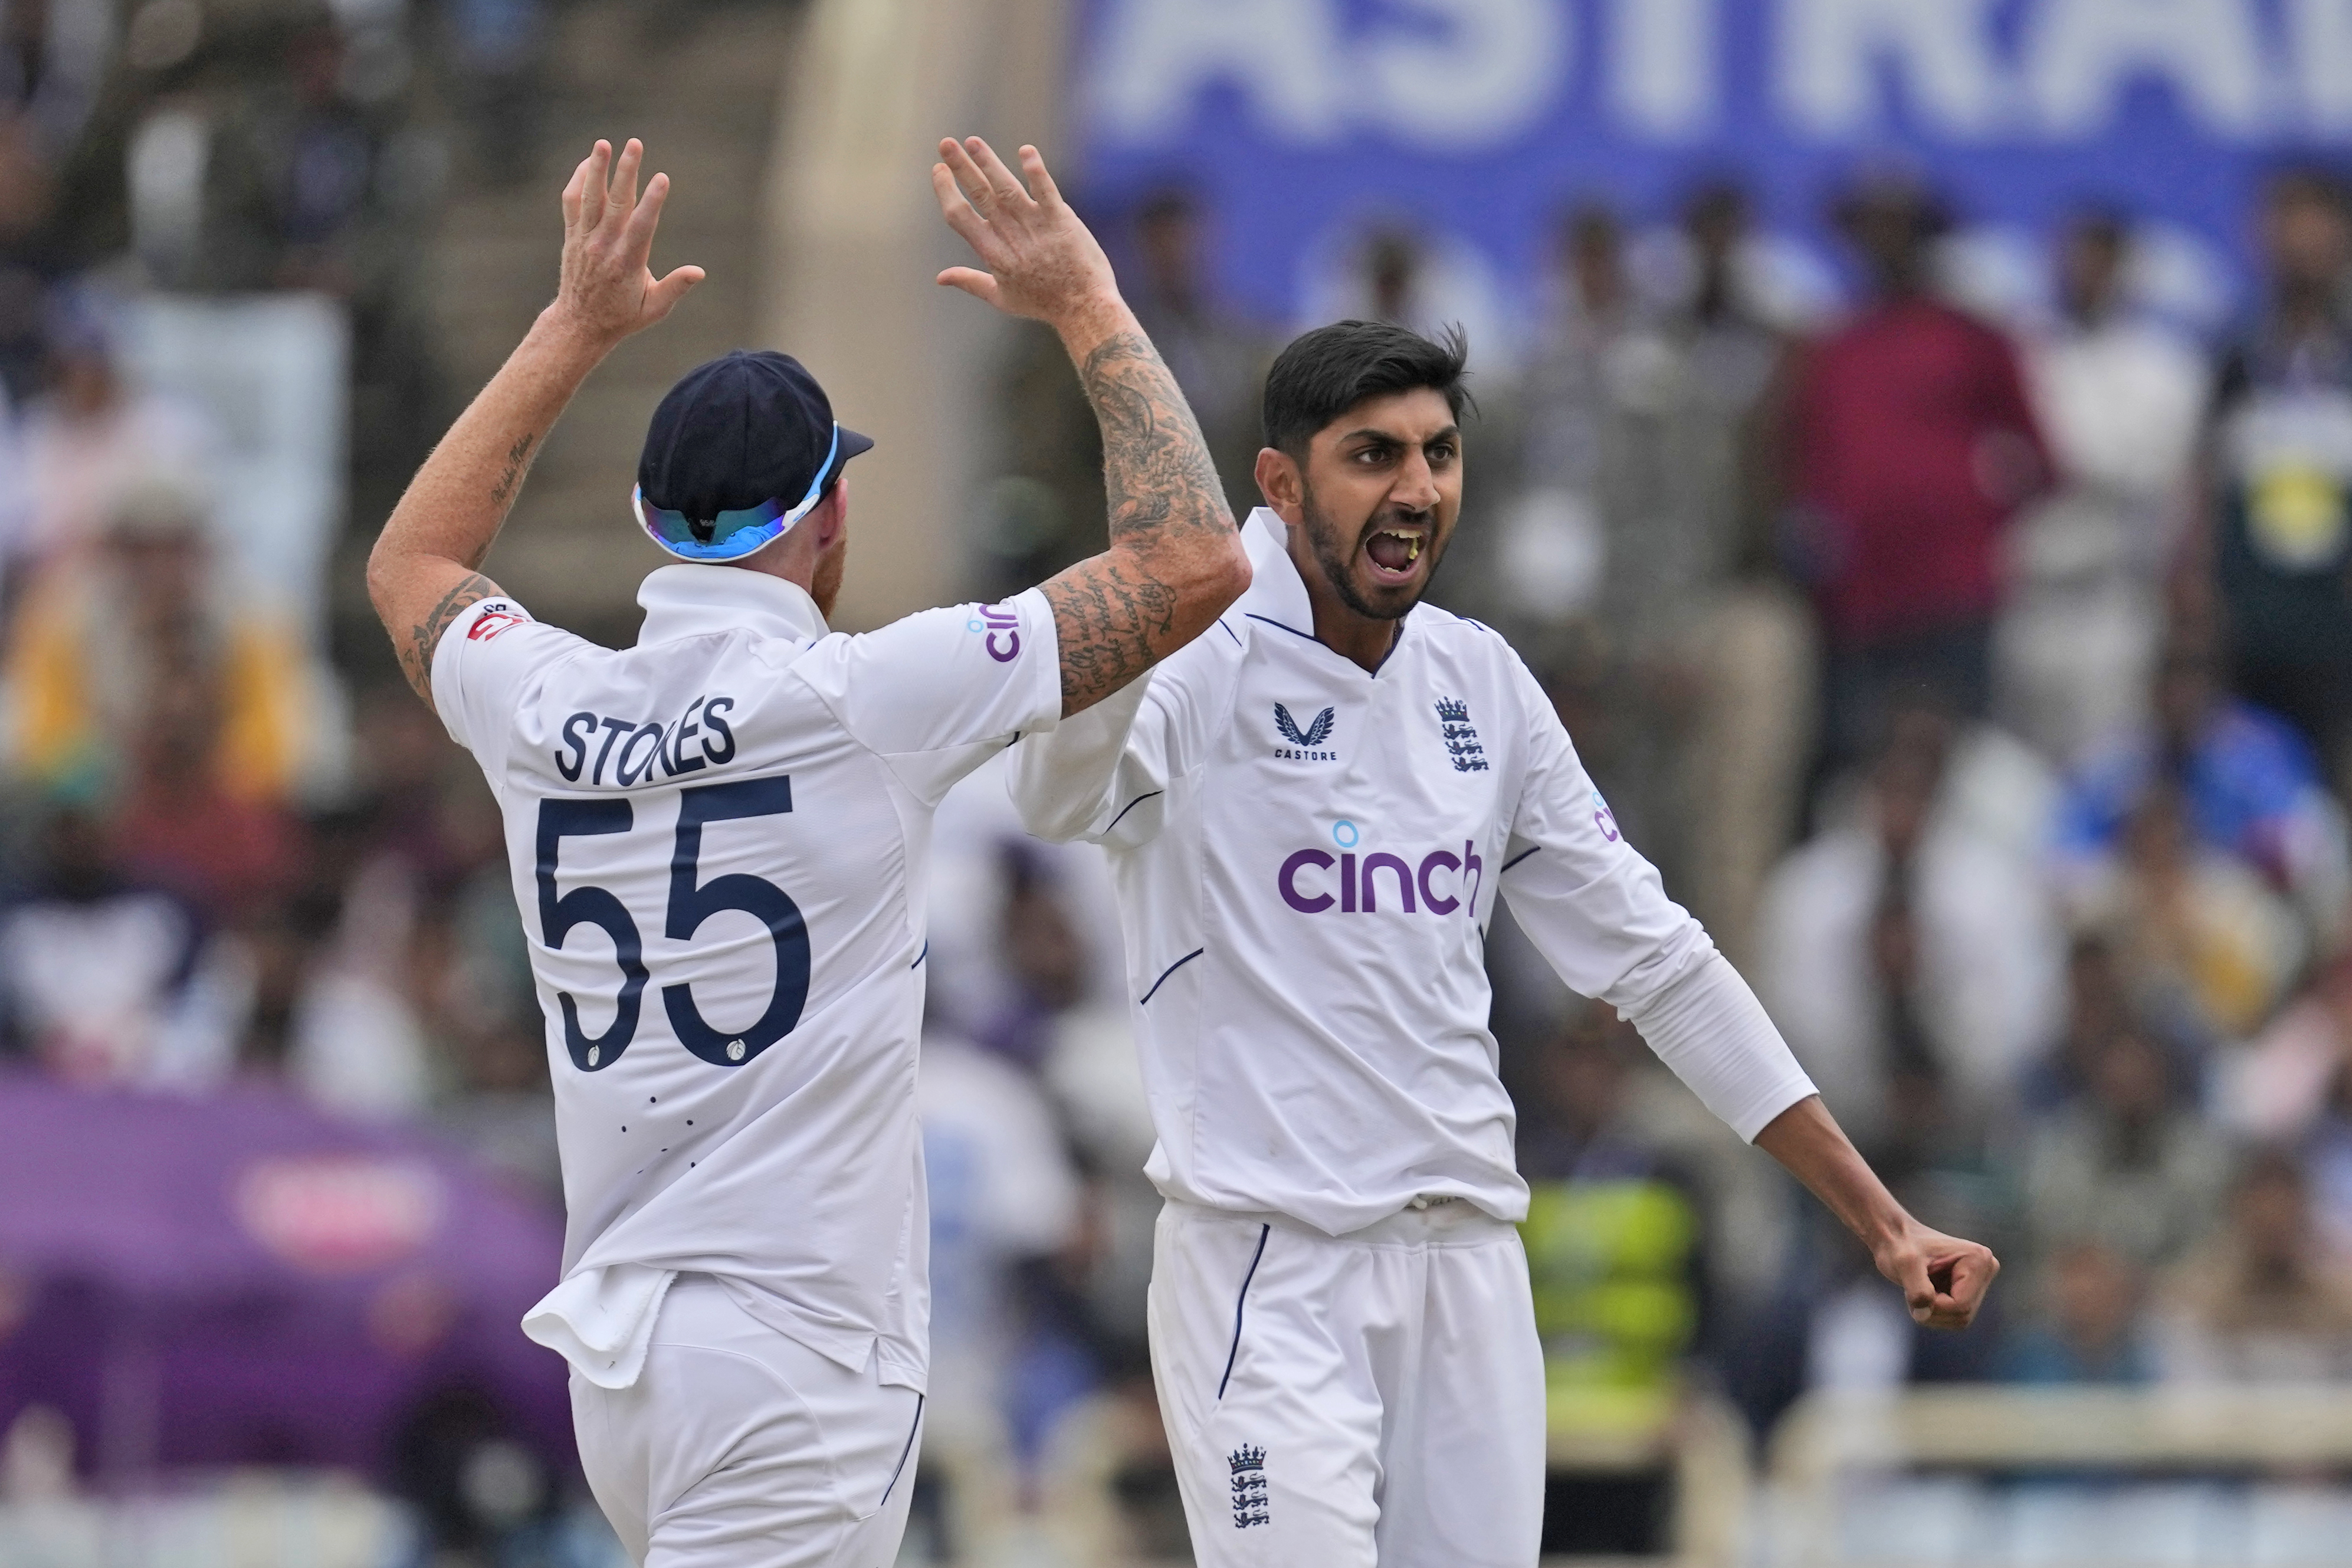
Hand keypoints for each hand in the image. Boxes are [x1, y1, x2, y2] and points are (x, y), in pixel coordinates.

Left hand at [550, 138, 703, 349]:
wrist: (579, 323)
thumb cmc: (623, 316)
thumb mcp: (654, 309)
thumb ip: (675, 287)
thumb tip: (699, 272)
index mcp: (627, 263)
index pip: (642, 226)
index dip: (652, 201)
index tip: (662, 178)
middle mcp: (603, 247)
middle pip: (616, 202)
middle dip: (627, 171)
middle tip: (635, 144)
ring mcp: (585, 239)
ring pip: (590, 197)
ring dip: (596, 168)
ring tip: (603, 144)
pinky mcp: (572, 235)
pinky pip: (572, 202)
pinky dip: (579, 181)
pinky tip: (588, 163)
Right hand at [932, 137, 1119, 331]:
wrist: (1084, 309)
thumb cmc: (1043, 304)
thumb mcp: (1002, 298)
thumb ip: (970, 282)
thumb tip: (940, 277)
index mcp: (993, 254)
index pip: (960, 217)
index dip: (946, 191)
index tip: (939, 171)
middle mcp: (1011, 237)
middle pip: (980, 195)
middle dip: (961, 167)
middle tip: (946, 143)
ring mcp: (1036, 227)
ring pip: (1007, 188)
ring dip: (989, 162)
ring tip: (973, 142)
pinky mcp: (1061, 221)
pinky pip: (1046, 191)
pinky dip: (1035, 170)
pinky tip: (1025, 151)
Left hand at [1874, 1220, 1998, 1329]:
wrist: (1894, 1237)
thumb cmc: (1899, 1245)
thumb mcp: (1904, 1263)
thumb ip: (1917, 1290)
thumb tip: (1924, 1315)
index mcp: (1979, 1259)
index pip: (1961, 1305)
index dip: (1933, 1305)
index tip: (1914, 1285)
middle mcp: (1986, 1269)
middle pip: (1962, 1314)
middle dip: (1933, 1309)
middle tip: (1912, 1287)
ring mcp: (1979, 1281)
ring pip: (1959, 1319)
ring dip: (1932, 1312)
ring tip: (1917, 1287)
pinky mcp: (1970, 1291)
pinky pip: (1955, 1318)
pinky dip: (1934, 1312)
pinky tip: (1923, 1290)